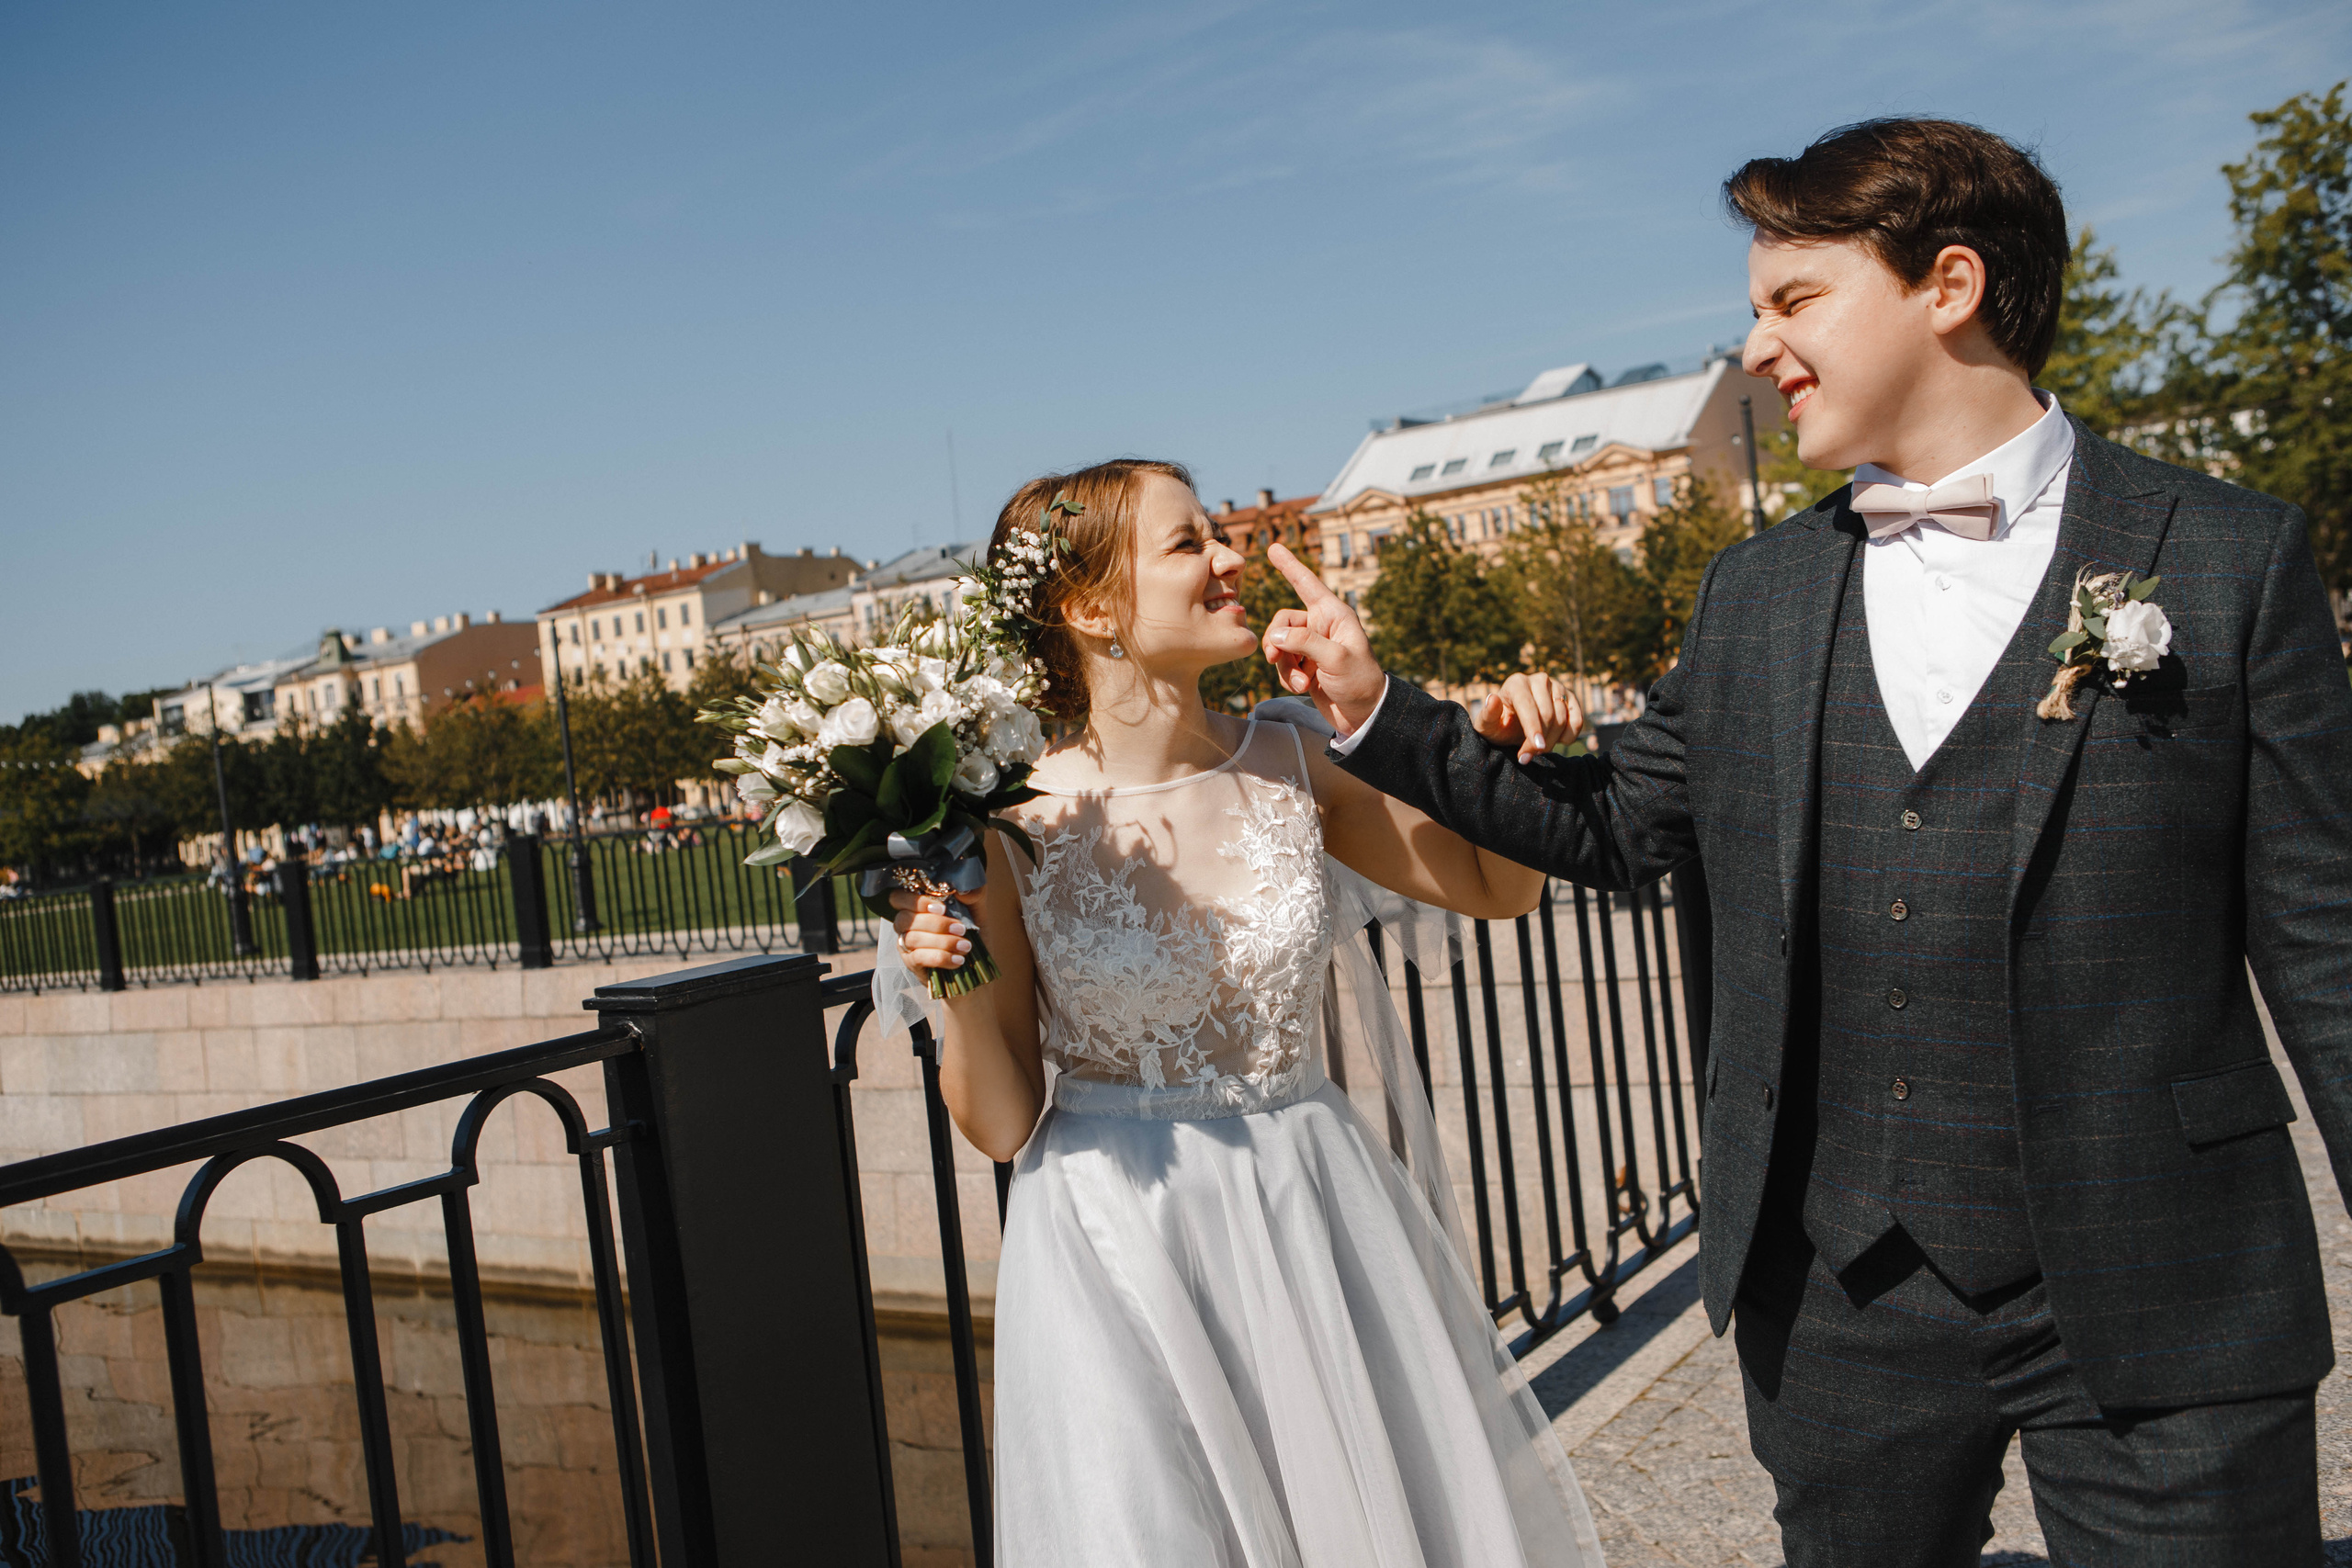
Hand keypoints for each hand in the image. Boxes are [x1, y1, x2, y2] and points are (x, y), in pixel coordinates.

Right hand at [890, 889, 979, 973]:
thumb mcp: (977, 910)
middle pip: (904, 918)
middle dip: (935, 923)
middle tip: (961, 929)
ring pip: (913, 938)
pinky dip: (940, 957)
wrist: (978, 965)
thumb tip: (964, 890)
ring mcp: (906, 945)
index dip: (916, 901)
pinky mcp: (911, 964)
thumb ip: (974, 894)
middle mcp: (906, 925)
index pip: (898, 898)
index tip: (942, 908)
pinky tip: (958, 960)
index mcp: (917, 906)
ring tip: (964, 946)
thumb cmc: (972, 933)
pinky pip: (918, 958)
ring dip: (942, 942)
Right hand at [1261, 544, 1386, 734]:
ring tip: (1300, 683)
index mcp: (1334, 615)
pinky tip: (1301, 688)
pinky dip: (1287, 676)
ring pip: (1279, 645)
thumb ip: (1304, 642)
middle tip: (1275, 658)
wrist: (1364, 715)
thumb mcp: (1336, 659)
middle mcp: (1321, 626)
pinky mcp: (1305, 666)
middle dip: (1276, 641)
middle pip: (1282, 621)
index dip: (1289, 565)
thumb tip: (1276, 636)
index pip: (1307, 583)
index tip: (1273, 547)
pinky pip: (1283, 663)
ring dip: (1283, 665)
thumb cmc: (1360, 682)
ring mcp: (1312, 647)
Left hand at [1477, 673, 1584, 762]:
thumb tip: (1492, 698)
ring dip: (1552, 742)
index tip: (1537, 746)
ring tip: (1536, 749)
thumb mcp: (1487, 726)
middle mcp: (1539, 679)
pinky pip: (1577, 720)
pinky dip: (1570, 736)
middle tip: (1527, 756)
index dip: (1533, 727)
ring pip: (1562, 720)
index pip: (1528, 705)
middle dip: (1539, 741)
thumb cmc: (1499, 726)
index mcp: (1516, 683)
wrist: (1513, 727)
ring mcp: (1557, 686)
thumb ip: (1488, 715)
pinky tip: (1556, 741)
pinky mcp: (1570, 697)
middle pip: (1547, 715)